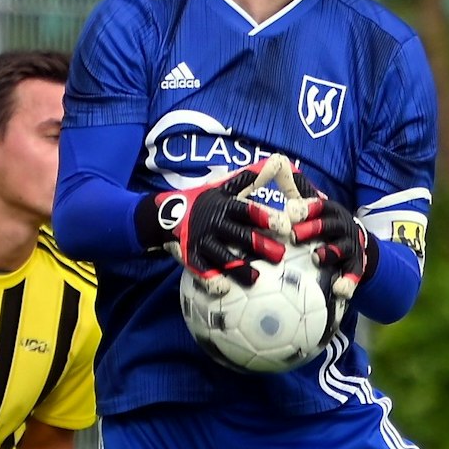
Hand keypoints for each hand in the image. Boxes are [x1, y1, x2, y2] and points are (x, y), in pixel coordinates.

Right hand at [139, 158, 297, 288]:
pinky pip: (201, 270)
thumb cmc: (205, 201)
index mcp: (225, 205)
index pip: (246, 210)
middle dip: (259, 244)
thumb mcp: (224, 187)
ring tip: (257, 278)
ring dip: (239, 267)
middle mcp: (214, 223)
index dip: (264, 216)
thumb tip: (276, 161)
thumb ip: (248, 179)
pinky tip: (225, 288)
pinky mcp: (190, 256)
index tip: (283, 224)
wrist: (166, 214)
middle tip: (280, 255)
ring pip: (222, 256)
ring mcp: (201, 240)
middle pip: (239, 235)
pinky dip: (211, 279)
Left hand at [284, 174, 371, 297]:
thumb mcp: (316, 208)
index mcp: (330, 210)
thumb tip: (279, 164)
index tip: (291, 210)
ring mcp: (351, 246)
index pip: (319, 205)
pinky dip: (348, 282)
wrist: (358, 244)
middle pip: (328, 225)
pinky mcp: (357, 266)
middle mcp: (342, 226)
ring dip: (329, 253)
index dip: (307, 207)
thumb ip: (298, 191)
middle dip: (312, 229)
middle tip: (294, 235)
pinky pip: (354, 275)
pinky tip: (339, 290)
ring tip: (316, 258)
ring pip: (342, 249)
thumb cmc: (326, 225)